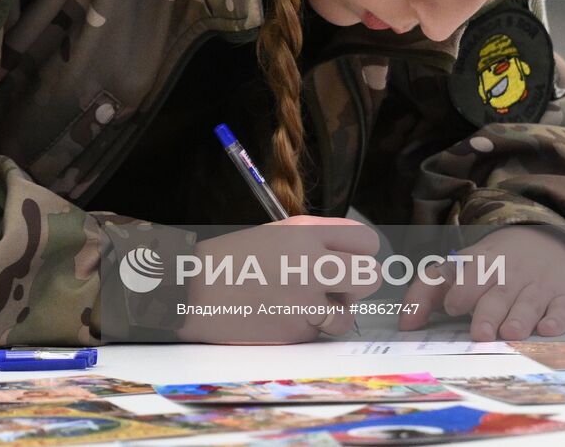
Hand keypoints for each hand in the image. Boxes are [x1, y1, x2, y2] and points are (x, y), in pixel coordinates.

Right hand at [176, 216, 382, 344]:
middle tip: (338, 287)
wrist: (193, 290)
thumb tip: (355, 258)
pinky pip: (319, 333)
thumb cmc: (234, 260)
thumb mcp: (276, 232)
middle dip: (358, 284)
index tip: (349, 260)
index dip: (361, 253)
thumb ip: (317, 240)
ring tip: (303, 304)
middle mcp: (310, 262)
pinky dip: (307, 329)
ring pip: (349, 314)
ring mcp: (305, 299)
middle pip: (371, 276)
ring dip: (333, 313)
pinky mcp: (295, 330)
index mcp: (305, 231)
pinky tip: (281, 316)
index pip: (366, 240)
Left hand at [397, 225, 564, 340]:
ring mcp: (539, 285)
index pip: (471, 274)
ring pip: (529, 303)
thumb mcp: (455, 268)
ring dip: (520, 318)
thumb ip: (425, 293)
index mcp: (482, 263)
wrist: (538, 239)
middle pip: (499, 294)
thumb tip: (405, 325)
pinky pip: (564, 308)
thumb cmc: (488, 265)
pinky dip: (557, 319)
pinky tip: (547, 329)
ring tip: (510, 333)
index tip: (452, 306)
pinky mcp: (563, 295)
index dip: (462, 290)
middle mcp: (511, 273)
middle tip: (481, 334)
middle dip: (489, 313)